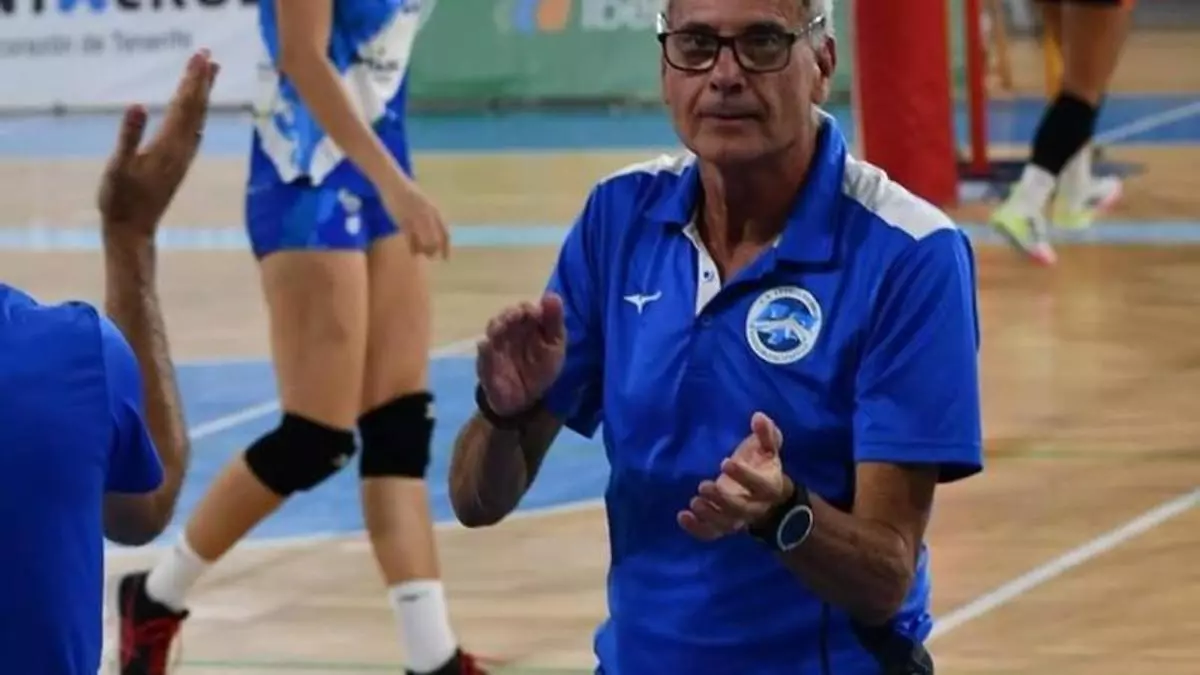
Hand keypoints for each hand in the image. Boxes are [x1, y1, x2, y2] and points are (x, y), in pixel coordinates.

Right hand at [98, 49, 218, 242]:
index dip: (192, 79)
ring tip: (209, 75)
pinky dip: (197, 114)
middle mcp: (181, 150)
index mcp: (168, 146)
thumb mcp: (117, 167)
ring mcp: (182, 158)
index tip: (200, 57)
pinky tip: (198, 112)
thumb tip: (137, 106)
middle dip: (202, 81)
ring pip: (197, 119)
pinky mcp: (178, 165)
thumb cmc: (120, 200)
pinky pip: (192, 132)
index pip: (184, 104)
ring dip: (202, 95)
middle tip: (209, 55)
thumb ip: (128, 136)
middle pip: (196, 108)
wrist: (133, 231)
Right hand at [380, 175, 450, 258]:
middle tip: (431, 257)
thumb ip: (431, 215)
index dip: (446, 247)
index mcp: (435, 210)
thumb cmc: (408, 192)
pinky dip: (412, 247)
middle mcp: (428, 216)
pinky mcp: (403, 220)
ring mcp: (416, 218)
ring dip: (423, 250)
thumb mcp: (425, 203)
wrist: (394, 183)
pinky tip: (412, 253)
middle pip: (435, 240)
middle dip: (434, 250)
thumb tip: (436, 231)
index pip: (445, 233)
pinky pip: (410, 238)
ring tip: (421, 254)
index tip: (446, 258)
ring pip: (423, 241)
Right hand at [477, 293, 567, 415]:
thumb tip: (551, 295)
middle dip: (511, 314)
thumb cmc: (540, 369)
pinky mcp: (486, 363)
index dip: (529, 308)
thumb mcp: (554, 347)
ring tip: (501, 325)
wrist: (527, 399)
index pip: (525, 310)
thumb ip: (554, 322)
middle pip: (506, 316)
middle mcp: (509, 331)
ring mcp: (496, 346)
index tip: (537, 312)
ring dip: (496, 325)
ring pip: (492, 330)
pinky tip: (487, 344)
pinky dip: (484, 348)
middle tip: (519, 314)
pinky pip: (483, 354)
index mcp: (527, 325)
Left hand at [679, 412, 790, 540]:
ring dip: (709, 515)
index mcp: (769, 488)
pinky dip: (697, 529)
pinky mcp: (724, 526)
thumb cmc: (763, 466)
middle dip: (722, 500)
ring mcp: (738, 519)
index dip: (744, 476)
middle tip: (703, 486)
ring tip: (694, 502)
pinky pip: (712, 533)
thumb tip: (758, 416)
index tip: (724, 462)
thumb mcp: (768, 449)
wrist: (769, 500)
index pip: (760, 486)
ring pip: (726, 524)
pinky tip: (683, 516)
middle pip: (741, 509)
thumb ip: (766, 434)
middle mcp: (755, 507)